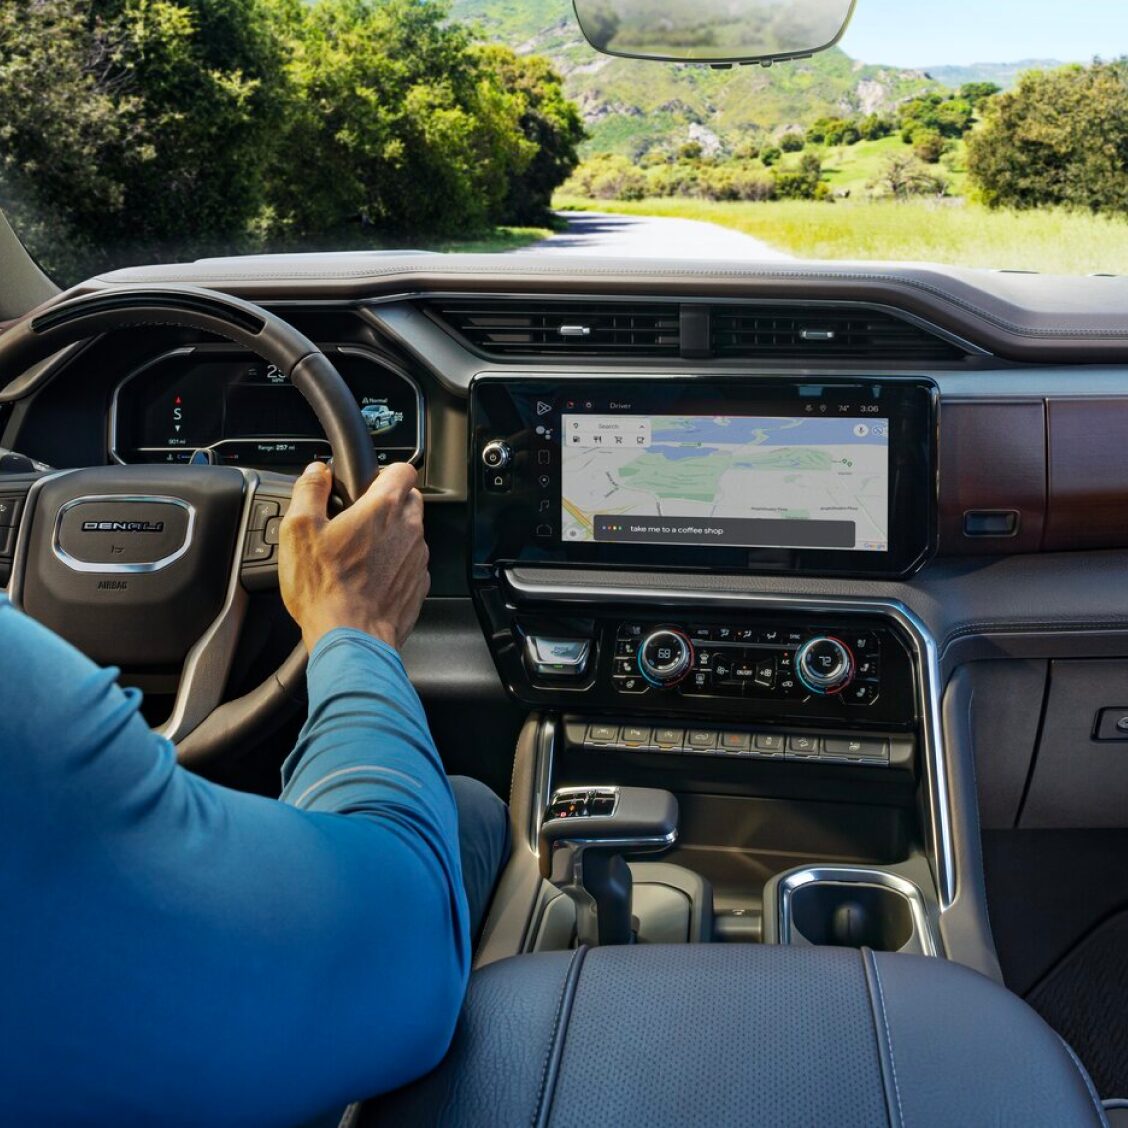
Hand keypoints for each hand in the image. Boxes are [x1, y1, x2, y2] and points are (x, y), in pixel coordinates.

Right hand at [279, 461, 429, 651]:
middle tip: (357, 520)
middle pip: (410, 500)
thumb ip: (309, 490)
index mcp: (384, 508)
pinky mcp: (418, 585)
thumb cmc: (325, 588)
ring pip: (411, 533)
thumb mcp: (299, 530)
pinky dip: (394, 565)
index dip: (384, 472)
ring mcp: (418, 559)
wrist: (351, 638)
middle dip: (387, 503)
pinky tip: (369, 578)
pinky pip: (410, 563)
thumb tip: (315, 472)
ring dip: (391, 536)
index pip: (403, 469)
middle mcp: (409, 530)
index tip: (366, 483)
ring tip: (359, 553)